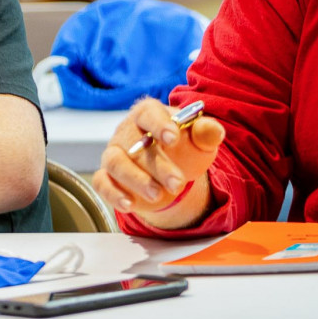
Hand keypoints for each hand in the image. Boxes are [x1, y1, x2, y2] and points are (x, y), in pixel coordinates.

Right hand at [93, 97, 224, 220]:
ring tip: (158, 195)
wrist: (170, 168)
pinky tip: (130, 205)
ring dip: (136, 180)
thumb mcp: (199, 140)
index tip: (173, 138)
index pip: (148, 113)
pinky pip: (102, 183)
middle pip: (135, 144)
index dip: (159, 124)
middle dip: (158, 165)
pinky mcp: (107, 176)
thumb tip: (216, 131)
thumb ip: (207, 133)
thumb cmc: (184, 147)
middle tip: (178, 183)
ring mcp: (113, 153)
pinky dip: (114, 194)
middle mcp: (126, 131)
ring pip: (116, 163)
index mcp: (148, 113)